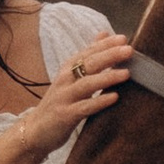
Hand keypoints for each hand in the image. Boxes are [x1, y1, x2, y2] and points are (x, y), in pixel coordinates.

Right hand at [0, 33, 134, 163]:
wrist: (35, 130)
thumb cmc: (60, 102)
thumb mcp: (71, 76)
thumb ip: (88, 57)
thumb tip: (105, 34)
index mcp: (68, 69)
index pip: (88, 52)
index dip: (105, 45)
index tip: (124, 39)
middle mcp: (65, 80)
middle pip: (88, 64)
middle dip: (109, 56)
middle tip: (129, 50)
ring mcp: (64, 97)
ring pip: (87, 84)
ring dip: (107, 77)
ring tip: (126, 73)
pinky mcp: (65, 115)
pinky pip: (84, 107)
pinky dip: (99, 101)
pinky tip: (114, 97)